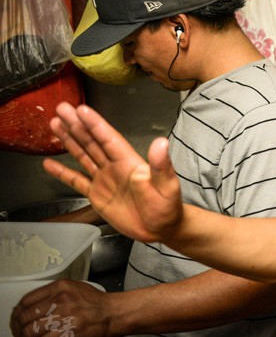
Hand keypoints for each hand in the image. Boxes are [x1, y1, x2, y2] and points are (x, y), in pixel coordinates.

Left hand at [10, 280, 114, 336]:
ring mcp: (65, 314)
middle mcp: (60, 298)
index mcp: (60, 286)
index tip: (18, 320)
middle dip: (20, 329)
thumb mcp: (74, 289)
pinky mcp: (70, 330)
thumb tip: (35, 308)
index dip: (18, 314)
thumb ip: (55, 295)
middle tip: (22, 335)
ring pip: (31, 331)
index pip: (26, 300)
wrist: (116, 312)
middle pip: (25, 317)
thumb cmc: (97, 303)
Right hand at [42, 102, 182, 243]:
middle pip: (92, 141)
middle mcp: (114, 166)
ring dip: (69, 140)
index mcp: (129, 161)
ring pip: (83, 155)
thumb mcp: (167, 184)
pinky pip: (76, 181)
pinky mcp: (97, 195)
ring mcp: (104, 179)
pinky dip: (63, 173)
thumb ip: (161, 165)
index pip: (108, 138)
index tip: (81, 109)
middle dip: (76, 125)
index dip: (95, 124)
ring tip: (55, 124)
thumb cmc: (167, 205)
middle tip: (62, 108)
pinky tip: (49, 164)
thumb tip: (161, 142)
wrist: (161, 228)